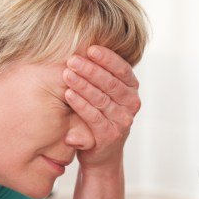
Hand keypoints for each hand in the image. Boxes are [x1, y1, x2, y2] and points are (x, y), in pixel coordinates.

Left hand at [63, 45, 140, 170]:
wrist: (99, 153)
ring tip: (67, 74)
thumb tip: (84, 46)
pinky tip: (68, 94)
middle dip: (91, 69)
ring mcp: (122, 121)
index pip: (122, 69)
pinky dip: (80, 104)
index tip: (90, 48)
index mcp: (131, 89)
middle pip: (111, 82)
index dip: (107, 58)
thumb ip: (100, 75)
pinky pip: (94, 116)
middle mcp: (131, 104)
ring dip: (83, 85)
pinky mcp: (109, 135)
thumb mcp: (103, 93)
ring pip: (102, 98)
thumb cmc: (98, 115)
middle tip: (73, 60)